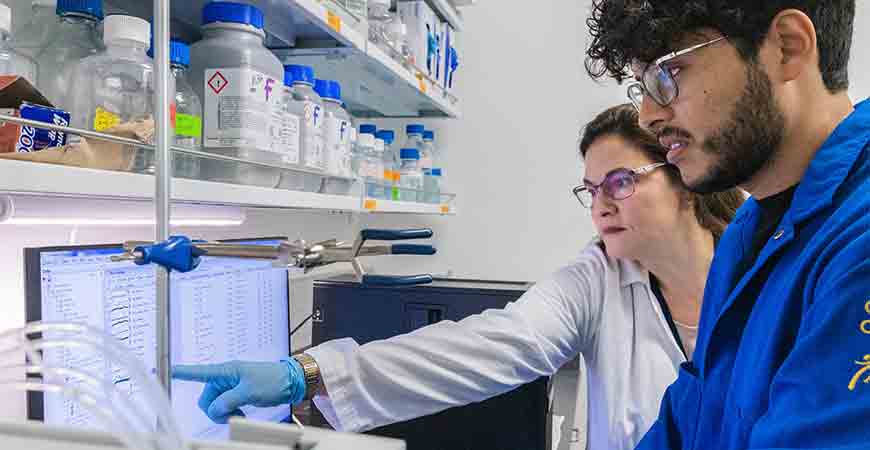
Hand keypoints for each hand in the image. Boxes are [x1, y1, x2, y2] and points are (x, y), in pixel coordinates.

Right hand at [172, 359, 305, 423]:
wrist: (291, 381)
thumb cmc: (273, 380)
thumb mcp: (249, 391)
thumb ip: (228, 400)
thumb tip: (213, 409)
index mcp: (227, 371)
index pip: (199, 372)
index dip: (182, 372)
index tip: (165, 369)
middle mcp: (226, 377)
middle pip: (206, 397)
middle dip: (215, 409)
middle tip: (232, 414)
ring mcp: (232, 386)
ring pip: (215, 404)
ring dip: (224, 412)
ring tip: (241, 413)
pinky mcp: (238, 394)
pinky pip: (225, 406)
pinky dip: (230, 413)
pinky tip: (241, 414)